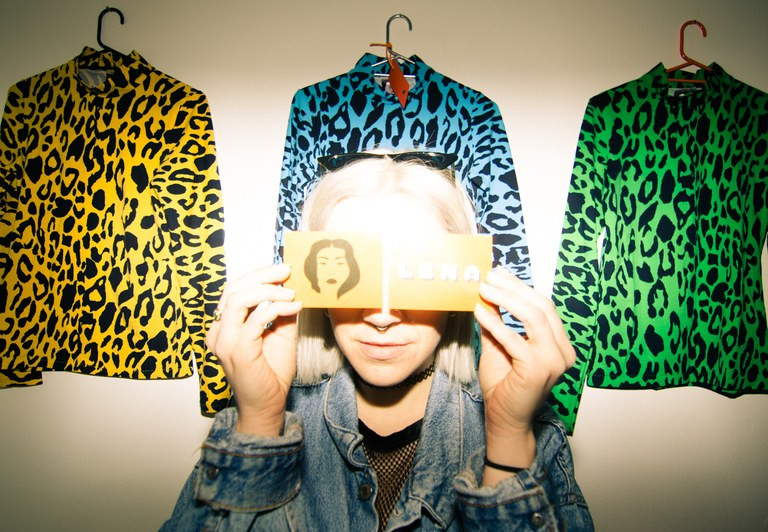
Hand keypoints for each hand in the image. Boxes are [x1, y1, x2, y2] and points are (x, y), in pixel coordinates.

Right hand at [206, 264, 302, 435]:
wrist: (268, 406)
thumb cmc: (271, 373)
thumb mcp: (280, 334)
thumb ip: (281, 312)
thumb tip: (290, 288)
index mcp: (223, 326)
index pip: (234, 290)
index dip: (257, 275)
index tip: (281, 270)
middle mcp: (218, 332)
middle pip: (233, 289)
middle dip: (261, 275)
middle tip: (286, 270)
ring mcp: (225, 341)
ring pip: (238, 299)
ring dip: (268, 290)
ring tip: (291, 293)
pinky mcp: (238, 351)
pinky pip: (255, 319)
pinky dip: (277, 308)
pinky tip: (294, 307)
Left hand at [473, 268, 574, 474]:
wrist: (504, 420)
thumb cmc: (504, 384)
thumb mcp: (500, 345)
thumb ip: (499, 320)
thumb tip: (489, 292)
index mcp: (559, 344)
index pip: (543, 306)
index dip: (521, 287)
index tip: (500, 273)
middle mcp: (563, 351)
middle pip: (541, 307)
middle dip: (513, 288)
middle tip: (489, 276)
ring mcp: (554, 361)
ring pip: (534, 317)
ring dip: (507, 299)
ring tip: (484, 288)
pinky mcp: (538, 370)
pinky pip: (515, 339)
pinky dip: (496, 323)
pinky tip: (479, 312)